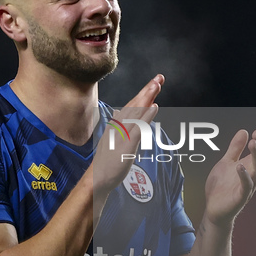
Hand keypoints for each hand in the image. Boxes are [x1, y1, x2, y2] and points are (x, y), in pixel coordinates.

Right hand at [92, 74, 163, 194]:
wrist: (97, 178)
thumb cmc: (108, 161)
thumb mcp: (117, 142)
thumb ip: (124, 128)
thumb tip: (124, 115)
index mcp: (118, 126)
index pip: (133, 106)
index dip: (144, 93)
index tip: (154, 82)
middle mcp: (119, 127)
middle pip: (135, 105)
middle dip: (147, 90)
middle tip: (159, 78)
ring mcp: (122, 135)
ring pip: (136, 113)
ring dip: (147, 98)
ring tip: (156, 85)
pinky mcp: (126, 145)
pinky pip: (138, 128)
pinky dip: (146, 117)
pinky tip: (153, 108)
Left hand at [203, 127, 255, 226]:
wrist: (213, 209)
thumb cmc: (221, 187)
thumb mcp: (226, 163)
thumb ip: (235, 148)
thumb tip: (244, 131)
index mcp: (249, 167)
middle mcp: (251, 176)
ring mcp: (247, 187)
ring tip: (252, 144)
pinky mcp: (240, 198)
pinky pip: (246, 187)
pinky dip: (244, 177)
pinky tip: (240, 166)